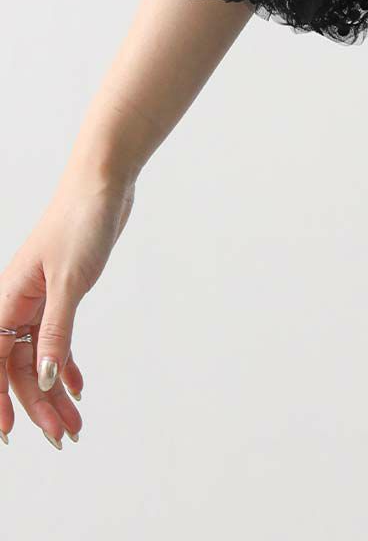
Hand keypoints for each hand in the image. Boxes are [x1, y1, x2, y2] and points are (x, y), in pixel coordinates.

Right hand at [0, 161, 136, 447]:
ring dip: (56, 391)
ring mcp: (40, 300)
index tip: (6, 435)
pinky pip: (58, 339)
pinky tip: (78, 386)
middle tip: (62, 438)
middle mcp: (17, 304)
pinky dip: (67, 363)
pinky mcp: (63, 293)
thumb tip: (43, 377)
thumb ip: (56, 331)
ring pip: (41, 357)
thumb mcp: (70, 281)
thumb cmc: (80, 221)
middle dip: (38, 405)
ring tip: (75, 424)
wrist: (104, 182)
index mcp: (8, 300)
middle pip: (20, 367)